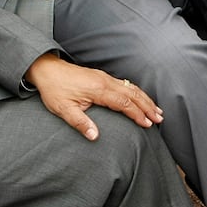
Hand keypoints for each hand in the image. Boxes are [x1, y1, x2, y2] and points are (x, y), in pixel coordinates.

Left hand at [24, 53, 163, 139]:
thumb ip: (80, 123)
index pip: (124, 103)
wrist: (47, 70)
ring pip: (131, 88)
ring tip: (157, 110)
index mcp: (98, 90)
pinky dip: (137, 92)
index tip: (147, 124)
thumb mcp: (63, 109)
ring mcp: (105, 78)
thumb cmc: (54, 90)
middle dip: (148, 106)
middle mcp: (105, 81)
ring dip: (145, 99)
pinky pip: (125, 84)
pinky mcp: (102, 77)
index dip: (137, 114)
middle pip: (133, 94)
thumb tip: (94, 137)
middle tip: (159, 118)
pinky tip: (141, 98)